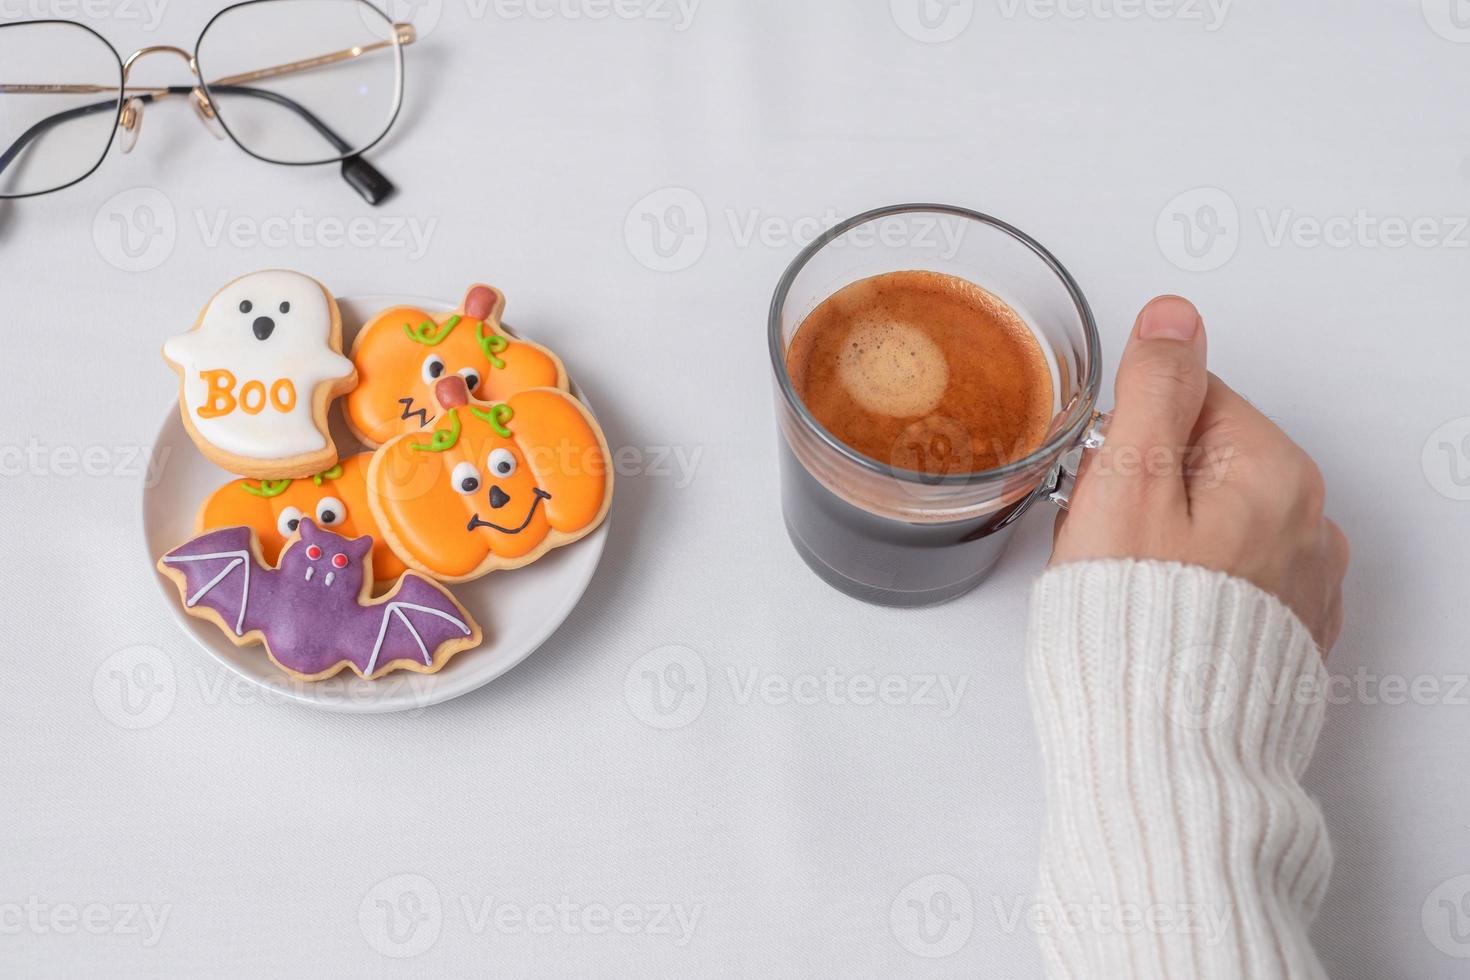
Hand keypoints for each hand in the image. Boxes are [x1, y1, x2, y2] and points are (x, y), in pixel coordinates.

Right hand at [1052, 296, 1348, 653]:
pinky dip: (1189, 586)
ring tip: (1127, 590)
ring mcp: (1303, 582)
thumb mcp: (1127, 483)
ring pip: (1210, 520)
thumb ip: (1151, 389)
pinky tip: (1158, 618)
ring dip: (1162, 540)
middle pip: (1199, 461)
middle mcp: (1308, 522)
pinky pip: (1227, 576)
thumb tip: (1173, 315)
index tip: (1103, 492)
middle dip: (1142, 491)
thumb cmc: (1139, 626)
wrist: (1165, 751)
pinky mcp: (1285, 631)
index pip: (1184, 402)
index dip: (1122, 442)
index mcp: (1274, 471)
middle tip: (1108, 546)